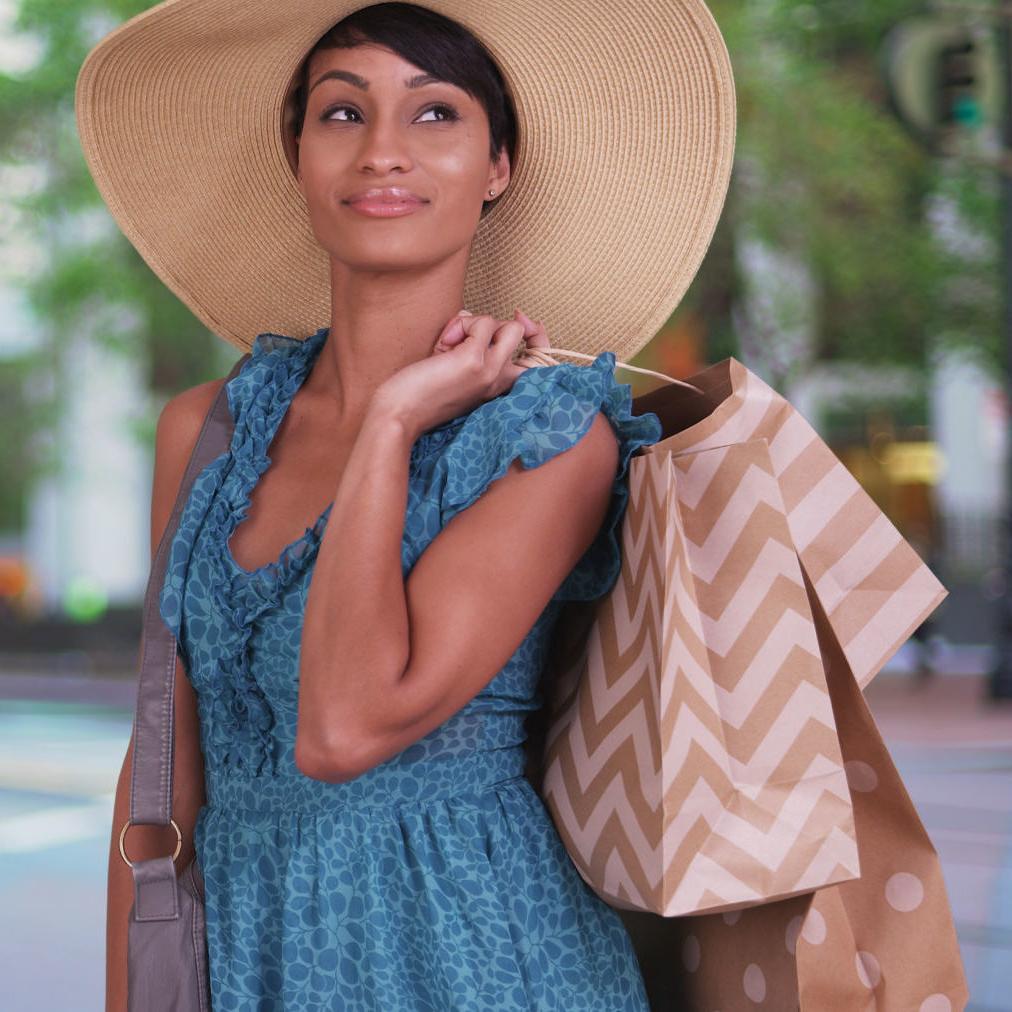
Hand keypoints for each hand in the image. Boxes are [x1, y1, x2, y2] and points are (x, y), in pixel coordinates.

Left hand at [373, 308, 551, 436]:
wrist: (398, 414)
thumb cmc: (419, 393)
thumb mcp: (456, 369)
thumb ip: (472, 346)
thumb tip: (473, 317)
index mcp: (497, 387)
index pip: (539, 364)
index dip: (537, 337)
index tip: (519, 323)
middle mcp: (500, 381)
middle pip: (535, 340)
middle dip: (522, 322)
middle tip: (488, 325)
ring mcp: (490, 371)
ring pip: (510, 326)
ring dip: (479, 322)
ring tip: (451, 341)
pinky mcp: (474, 361)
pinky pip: (482, 322)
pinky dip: (462, 323)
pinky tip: (442, 345)